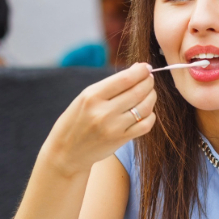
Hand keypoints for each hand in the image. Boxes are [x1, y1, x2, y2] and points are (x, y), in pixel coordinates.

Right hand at [41, 63, 156, 175]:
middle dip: (148, 82)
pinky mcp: (121, 140)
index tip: (146, 67)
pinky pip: (145, 125)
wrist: (67, 152)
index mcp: (92, 96)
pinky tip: (147, 111)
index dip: (141, 71)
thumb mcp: (85, 98)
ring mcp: (113, 127)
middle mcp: (103, 112)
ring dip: (152, 97)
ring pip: (145, 107)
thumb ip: (110, 85)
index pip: (125, 79)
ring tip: (150, 93)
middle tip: (149, 78)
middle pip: (137, 92)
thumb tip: (137, 69)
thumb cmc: (76, 120)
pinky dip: (150, 115)